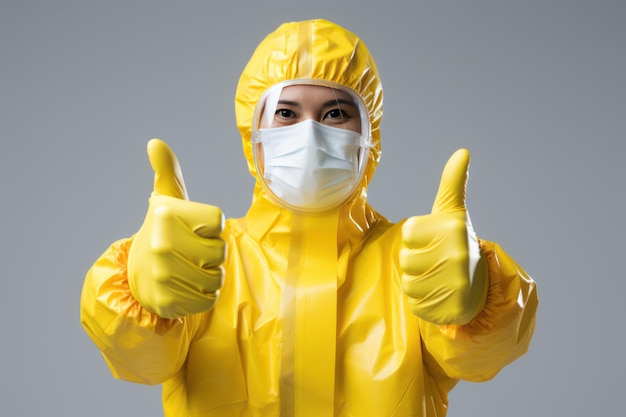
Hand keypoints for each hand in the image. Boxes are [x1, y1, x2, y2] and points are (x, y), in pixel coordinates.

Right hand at [127, 139, 225, 318]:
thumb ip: (167, 171)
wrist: (137, 275)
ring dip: (209, 276)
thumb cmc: (163, 232)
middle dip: (211, 253)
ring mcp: (163, 276)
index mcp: (165, 215)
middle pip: (220, 251)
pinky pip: (208, 300)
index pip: (217, 221)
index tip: (192, 228)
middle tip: (190, 251)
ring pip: (216, 278)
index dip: (210, 226)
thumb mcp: (166, 200)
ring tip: (189, 268)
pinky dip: (202, 296)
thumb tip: (155, 143)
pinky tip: (186, 287)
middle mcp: (162, 244)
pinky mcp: (168, 302)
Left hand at [400, 149, 487, 324]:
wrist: (480, 285)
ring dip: (418, 282)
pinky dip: (423, 302)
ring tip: (438, 278)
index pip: (407, 233)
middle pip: (405, 259)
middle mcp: (457, 254)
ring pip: (408, 283)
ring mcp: (456, 284)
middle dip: (416, 262)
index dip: (416, 238)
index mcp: (453, 229)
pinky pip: (416, 304)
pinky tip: (440, 295)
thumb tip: (463, 151)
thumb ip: (453, 183)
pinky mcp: (451, 308)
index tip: (435, 240)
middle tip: (437, 262)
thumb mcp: (454, 213)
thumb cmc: (456, 243)